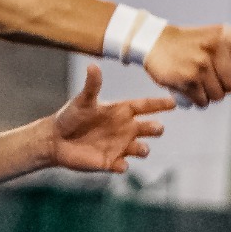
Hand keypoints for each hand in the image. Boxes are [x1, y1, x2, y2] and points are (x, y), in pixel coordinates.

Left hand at [48, 65, 172, 172]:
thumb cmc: (70, 116)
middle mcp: (125, 128)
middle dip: (155, 129)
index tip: (174, 102)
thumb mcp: (82, 101)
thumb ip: (92, 86)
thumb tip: (93, 65)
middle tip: (156, 128)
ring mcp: (119, 146)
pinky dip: (123, 165)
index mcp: (121, 111)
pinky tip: (119, 163)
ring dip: (143, 149)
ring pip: (141, 149)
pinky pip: (123, 166)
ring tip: (141, 148)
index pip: (146, 106)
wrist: (56, 140)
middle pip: (149, 128)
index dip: (160, 104)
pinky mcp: (110, 162)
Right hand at [143, 24, 230, 105]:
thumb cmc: (185, 43)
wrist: (153, 42)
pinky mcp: (189, 79)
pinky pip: (203, 101)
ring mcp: (202, 65)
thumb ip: (230, 47)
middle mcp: (215, 48)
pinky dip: (197, 99)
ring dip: (209, 94)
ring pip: (219, 95)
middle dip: (226, 87)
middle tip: (216, 81)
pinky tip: (190, 89)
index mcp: (223, 35)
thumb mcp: (211, 35)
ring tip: (199, 84)